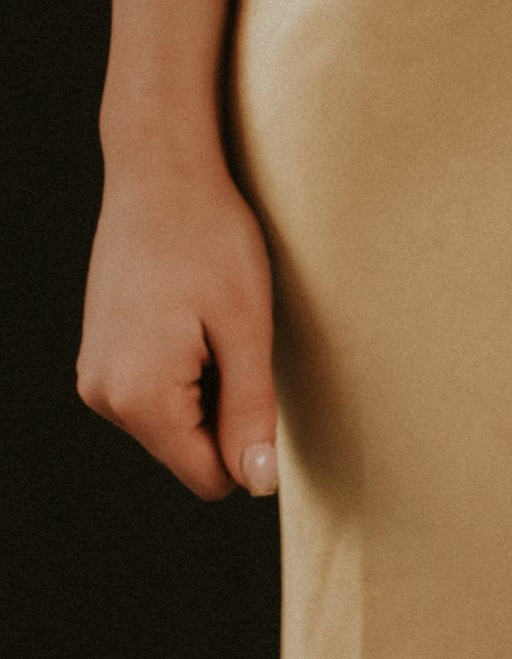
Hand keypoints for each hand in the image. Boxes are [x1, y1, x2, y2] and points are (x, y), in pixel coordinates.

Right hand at [77, 148, 278, 500]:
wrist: (160, 174)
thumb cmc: (212, 241)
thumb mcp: (247, 329)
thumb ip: (250, 412)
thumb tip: (257, 484)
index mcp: (139, 398)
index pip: (208, 478)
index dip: (252, 447)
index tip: (266, 383)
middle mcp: (104, 397)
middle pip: (190, 450)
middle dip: (228, 410)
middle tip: (239, 338)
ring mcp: (97, 375)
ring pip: (175, 421)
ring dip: (210, 386)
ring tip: (216, 321)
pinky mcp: (102, 353)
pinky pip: (156, 391)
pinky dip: (188, 368)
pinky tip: (196, 315)